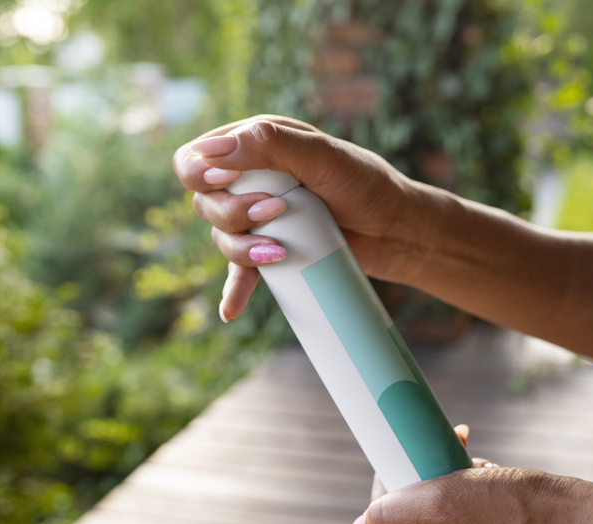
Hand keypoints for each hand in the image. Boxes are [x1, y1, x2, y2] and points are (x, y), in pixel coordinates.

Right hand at [173, 115, 422, 321]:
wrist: (395, 229)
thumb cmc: (364, 183)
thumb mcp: (322, 155)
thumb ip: (269, 143)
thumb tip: (211, 150)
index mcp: (255, 146)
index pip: (197, 158)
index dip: (200, 172)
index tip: (226, 181)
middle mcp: (250, 181)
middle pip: (204, 202)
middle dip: (233, 212)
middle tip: (277, 211)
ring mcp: (258, 219)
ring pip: (221, 237)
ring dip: (242, 248)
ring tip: (280, 250)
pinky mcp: (270, 251)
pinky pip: (240, 273)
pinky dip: (235, 291)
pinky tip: (231, 310)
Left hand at [353, 424, 592, 523]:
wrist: (573, 517)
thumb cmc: (511, 511)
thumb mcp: (441, 504)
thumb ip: (392, 516)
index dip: (388, 485)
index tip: (402, 453)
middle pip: (411, 513)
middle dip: (424, 475)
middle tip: (442, 450)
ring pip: (438, 504)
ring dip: (449, 474)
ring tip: (473, 461)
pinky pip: (463, 507)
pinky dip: (469, 482)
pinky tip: (486, 470)